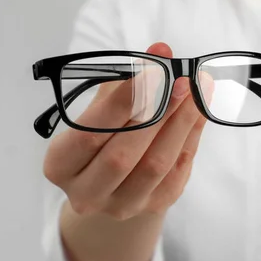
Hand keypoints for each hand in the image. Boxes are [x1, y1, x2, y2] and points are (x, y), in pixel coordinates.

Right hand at [44, 42, 213, 219]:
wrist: (113, 188)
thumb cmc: (102, 140)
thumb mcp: (97, 115)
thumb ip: (122, 85)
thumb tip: (160, 53)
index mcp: (60, 165)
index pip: (90, 132)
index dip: (123, 101)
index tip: (152, 70)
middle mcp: (87, 192)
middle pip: (123, 154)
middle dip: (157, 113)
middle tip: (181, 81)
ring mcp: (122, 205)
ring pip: (156, 164)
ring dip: (180, 123)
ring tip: (196, 92)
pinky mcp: (154, 207)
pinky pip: (178, 171)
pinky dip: (191, 137)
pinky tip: (199, 112)